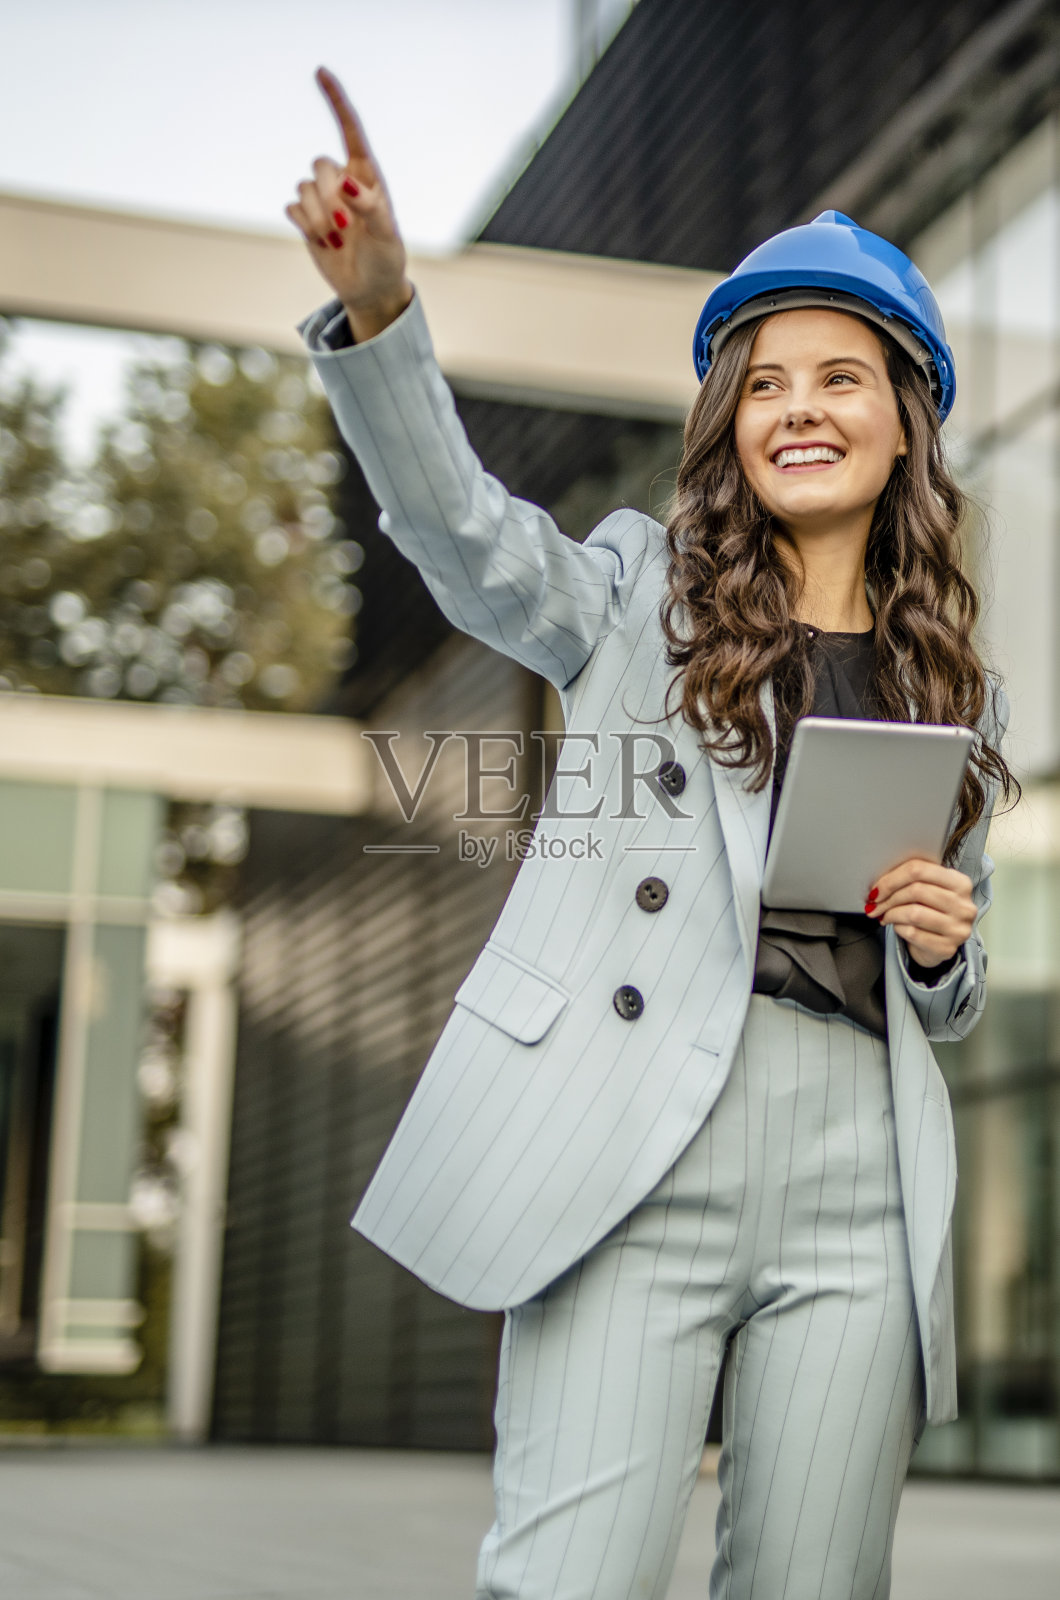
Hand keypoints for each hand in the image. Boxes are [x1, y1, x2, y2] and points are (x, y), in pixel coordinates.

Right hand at [285, 67, 412, 340]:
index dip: (336, 100)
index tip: (321, 72)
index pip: (350, 129)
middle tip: (345, 228)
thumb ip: (369, 206)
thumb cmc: (386, 257)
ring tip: (337, 240)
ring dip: (318, 219)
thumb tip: (344, 182)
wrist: (370, 288)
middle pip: (319, 164)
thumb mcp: (386, 234)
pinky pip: (293, 208)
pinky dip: (306, 228)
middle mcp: (343, 180)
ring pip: (303, 188)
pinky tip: (324, 243)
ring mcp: (323, 199)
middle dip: (328, 197)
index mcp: (367, 174)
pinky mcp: (306, 218)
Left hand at [864, 857, 975, 968]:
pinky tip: (898, 927)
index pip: (920, 870)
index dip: (891, 879)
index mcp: (960, 883)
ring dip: (891, 914)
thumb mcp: (928, 889)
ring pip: (914, 913)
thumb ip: (911, 880)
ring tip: (885, 916)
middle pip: (916, 890)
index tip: (876, 889)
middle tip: (875, 904)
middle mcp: (964, 905)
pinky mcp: (947, 948)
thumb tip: (880, 884)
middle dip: (889, 898)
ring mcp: (958, 929)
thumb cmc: (930, 912)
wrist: (939, 944)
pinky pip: (912, 933)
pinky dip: (898, 929)